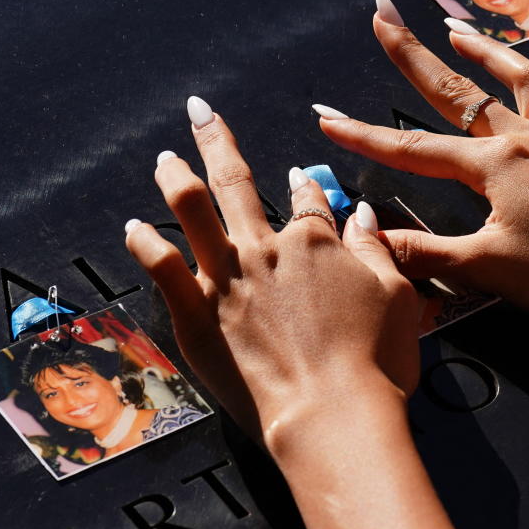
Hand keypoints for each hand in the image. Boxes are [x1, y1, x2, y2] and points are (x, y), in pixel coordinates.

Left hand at [124, 97, 420, 449]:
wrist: (334, 416)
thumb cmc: (375, 363)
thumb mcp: (396, 295)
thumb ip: (374, 250)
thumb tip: (360, 215)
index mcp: (315, 243)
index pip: (309, 200)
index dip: (306, 186)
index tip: (301, 178)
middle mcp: (265, 250)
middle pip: (236, 183)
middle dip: (216, 140)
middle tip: (200, 112)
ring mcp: (226, 280)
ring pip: (191, 211)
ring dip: (174, 177)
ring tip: (164, 156)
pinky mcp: (197, 316)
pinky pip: (160, 267)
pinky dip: (143, 242)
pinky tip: (132, 227)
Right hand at [313, 0, 528, 332]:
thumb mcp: (484, 269)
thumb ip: (423, 253)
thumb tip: (369, 240)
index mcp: (493, 164)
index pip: (413, 147)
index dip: (363, 134)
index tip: (324, 116)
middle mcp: (526, 141)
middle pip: (458, 90)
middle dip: (412, 53)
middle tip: (382, 14)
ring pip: (526, 81)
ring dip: (490, 52)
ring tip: (458, 29)